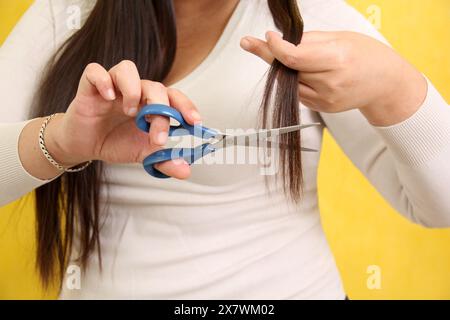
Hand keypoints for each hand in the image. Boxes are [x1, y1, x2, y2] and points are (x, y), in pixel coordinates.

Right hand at [46, 60, 201, 178]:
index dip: (186, 106)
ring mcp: (113, 87)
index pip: (174, 97)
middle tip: (157, 136)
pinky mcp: (89, 88)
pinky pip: (94, 71)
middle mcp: (136, 91)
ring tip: (130, 112)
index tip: (195, 122)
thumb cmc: (116, 142)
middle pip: (155, 86)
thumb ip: (165, 161)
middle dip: (161, 109)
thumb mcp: (143, 155)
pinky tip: (108, 97)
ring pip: (127, 69)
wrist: (85, 146)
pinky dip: (102, 80)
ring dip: (134, 90)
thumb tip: (186, 170)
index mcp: (152, 104)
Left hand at [241, 31, 426, 125]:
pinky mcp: (322, 108)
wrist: (386, 83)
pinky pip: (297, 93)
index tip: (266, 37)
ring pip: (289, 83)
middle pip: (287, 70)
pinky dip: (293, 81)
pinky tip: (299, 71)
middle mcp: (329, 83)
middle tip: (252, 43)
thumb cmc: (366, 55)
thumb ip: (308, 41)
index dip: (273, 47)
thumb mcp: (340, 38)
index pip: (293, 56)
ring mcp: (325, 99)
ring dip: (280, 69)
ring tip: (280, 54)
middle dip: (271, 55)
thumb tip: (281, 40)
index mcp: (336, 60)